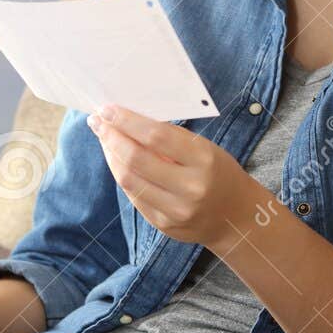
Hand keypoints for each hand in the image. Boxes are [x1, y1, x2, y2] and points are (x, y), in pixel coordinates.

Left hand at [87, 104, 263, 249]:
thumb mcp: (204, 149)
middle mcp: (190, 187)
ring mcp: (175, 210)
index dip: (127, 121)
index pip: (156, 135)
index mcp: (204, 159)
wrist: (235, 217)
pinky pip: (134, 196)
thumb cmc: (218, 173)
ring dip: (111, 155)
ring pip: (129, 179)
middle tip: (98, 121)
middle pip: (136, 158)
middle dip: (112, 137)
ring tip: (104, 138)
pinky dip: (121, 174)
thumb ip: (170, 139)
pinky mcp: (163, 224)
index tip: (108, 109)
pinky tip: (116, 160)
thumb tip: (128, 121)